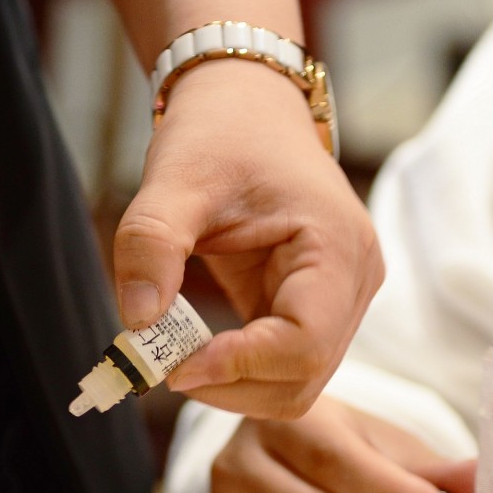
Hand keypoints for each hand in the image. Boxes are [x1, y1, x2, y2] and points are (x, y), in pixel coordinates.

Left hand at [113, 61, 382, 418]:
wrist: (247, 106)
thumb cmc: (221, 132)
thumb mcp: (173, 179)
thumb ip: (149, 245)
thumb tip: (136, 323)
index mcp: (337, 247)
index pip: (304, 344)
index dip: (239, 367)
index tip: (173, 365)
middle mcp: (355, 282)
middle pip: (304, 380)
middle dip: (230, 386)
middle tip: (162, 368)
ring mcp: (341, 301)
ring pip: (296, 386)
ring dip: (233, 387)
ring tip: (174, 356)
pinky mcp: (318, 311)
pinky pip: (283, 367)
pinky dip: (237, 373)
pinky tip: (194, 349)